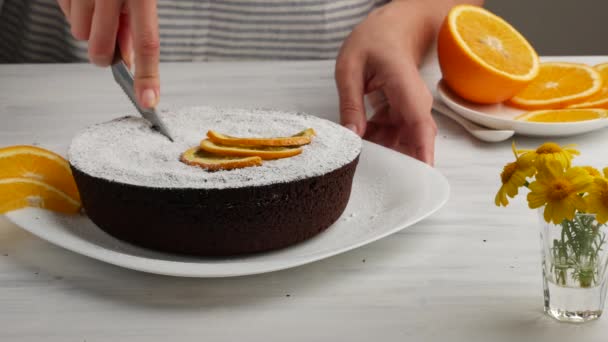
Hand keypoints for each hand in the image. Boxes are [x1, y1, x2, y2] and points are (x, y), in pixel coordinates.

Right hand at [57, 0, 159, 108]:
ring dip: (90, 29)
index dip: (147, 76)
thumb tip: (129, 60)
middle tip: (111, 42)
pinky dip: (76, 13)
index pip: (146, 44)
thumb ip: (135, 26)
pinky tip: (88, 1)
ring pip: (79, 34)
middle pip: (102, 49)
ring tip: (100, 10)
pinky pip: (65, 14)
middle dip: (105, 55)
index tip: (148, 101)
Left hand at [335, 0, 443, 164]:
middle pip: (414, 141)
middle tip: (375, 181)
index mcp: (404, 87)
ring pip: (403, 141)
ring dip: (384, 152)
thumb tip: (351, 136)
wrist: (390, 29)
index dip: (421, 153)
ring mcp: (411, 109)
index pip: (419, 125)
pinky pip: (394, 135)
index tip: (420, 176)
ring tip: (360, 161)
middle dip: (398, 163)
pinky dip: (378, 142)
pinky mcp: (404, 114)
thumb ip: (350, 104)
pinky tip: (361, 145)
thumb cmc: (373, 41)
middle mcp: (414, 102)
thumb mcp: (349, 69)